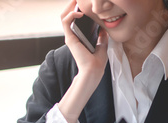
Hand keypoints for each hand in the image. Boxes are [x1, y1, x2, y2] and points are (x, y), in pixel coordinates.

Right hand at [57, 0, 108, 122]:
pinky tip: (80, 12)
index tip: (84, 4)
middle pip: (66, 16)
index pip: (73, 21)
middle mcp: (72, 36)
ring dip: (69, 7)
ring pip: (63, 16)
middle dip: (72, 5)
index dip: (77, 10)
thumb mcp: (102, 46)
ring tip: (77, 1)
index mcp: (78, 38)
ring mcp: (70, 37)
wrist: (93, 71)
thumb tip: (103, 29)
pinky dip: (71, 14)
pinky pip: (66, 21)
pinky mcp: (70, 38)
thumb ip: (101, 37)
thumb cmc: (97, 62)